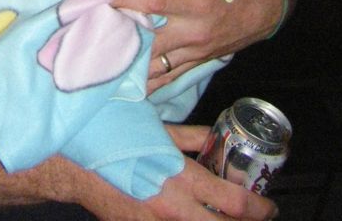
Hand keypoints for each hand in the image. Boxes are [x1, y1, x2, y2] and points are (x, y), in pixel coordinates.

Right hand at [76, 124, 277, 219]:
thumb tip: (215, 137)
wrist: (73, 160)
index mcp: (180, 176)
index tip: (268, 205)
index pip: (233, 202)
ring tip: (223, 217)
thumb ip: (191, 137)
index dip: (258, 207)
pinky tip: (188, 216)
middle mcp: (172, 207)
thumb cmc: (114, 134)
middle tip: (256, 217)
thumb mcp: (158, 129)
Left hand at [113, 0, 283, 91]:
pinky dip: (144, 83)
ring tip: (97, 60)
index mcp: (198, 4)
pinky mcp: (194, 63)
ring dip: (127, 65)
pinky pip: (165, 79)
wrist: (267, 13)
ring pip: (154, 67)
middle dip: (119, 38)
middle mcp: (193, 32)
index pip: (156, 3)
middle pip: (149, 42)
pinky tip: (120, 84)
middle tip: (88, 31)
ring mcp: (193, 52)